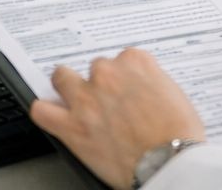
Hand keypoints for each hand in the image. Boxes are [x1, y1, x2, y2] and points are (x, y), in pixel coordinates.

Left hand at [29, 50, 205, 189]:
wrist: (169, 164)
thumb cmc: (180, 135)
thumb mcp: (175, 95)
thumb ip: (152, 83)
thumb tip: (142, 90)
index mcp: (135, 62)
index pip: (123, 58)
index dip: (125, 77)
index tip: (128, 89)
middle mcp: (108, 74)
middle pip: (96, 68)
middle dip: (101, 83)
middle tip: (109, 102)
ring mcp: (86, 98)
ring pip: (62, 78)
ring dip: (68, 87)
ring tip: (75, 101)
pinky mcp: (72, 126)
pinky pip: (42, 111)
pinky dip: (45, 112)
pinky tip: (51, 116)